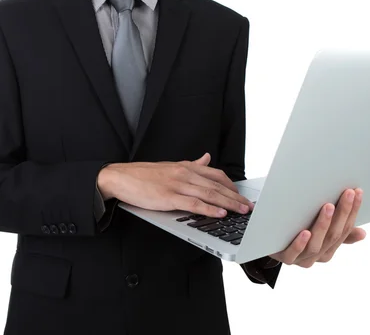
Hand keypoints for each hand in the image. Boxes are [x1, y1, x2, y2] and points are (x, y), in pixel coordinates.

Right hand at [97, 153, 253, 217]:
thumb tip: (206, 158)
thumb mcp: (171, 166)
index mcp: (186, 166)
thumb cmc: (143, 175)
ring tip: (241, 211)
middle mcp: (185, 173)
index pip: (216, 174)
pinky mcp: (169, 197)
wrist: (120, 177)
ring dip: (228, 203)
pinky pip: (194, 204)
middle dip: (235, 197)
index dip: (232, 186)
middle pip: (217, 185)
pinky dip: (209, 209)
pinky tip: (220, 213)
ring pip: (209, 194)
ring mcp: (177, 185)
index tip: (242, 195)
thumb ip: (191, 164)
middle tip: (249, 206)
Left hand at [270, 188, 366, 266]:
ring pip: (316, 244)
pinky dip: (300, 243)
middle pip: (333, 235)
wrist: (269, 243)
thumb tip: (363, 233)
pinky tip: (305, 232)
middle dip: (342, 213)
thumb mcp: (320, 232)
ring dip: (323, 225)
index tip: (357, 192)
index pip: (345, 229)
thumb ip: (339, 232)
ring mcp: (301, 258)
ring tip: (328, 207)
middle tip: (347, 193)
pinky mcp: (284, 257)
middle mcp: (318, 255)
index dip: (353, 211)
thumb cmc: (297, 233)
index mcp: (329, 249)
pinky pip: (293, 253)